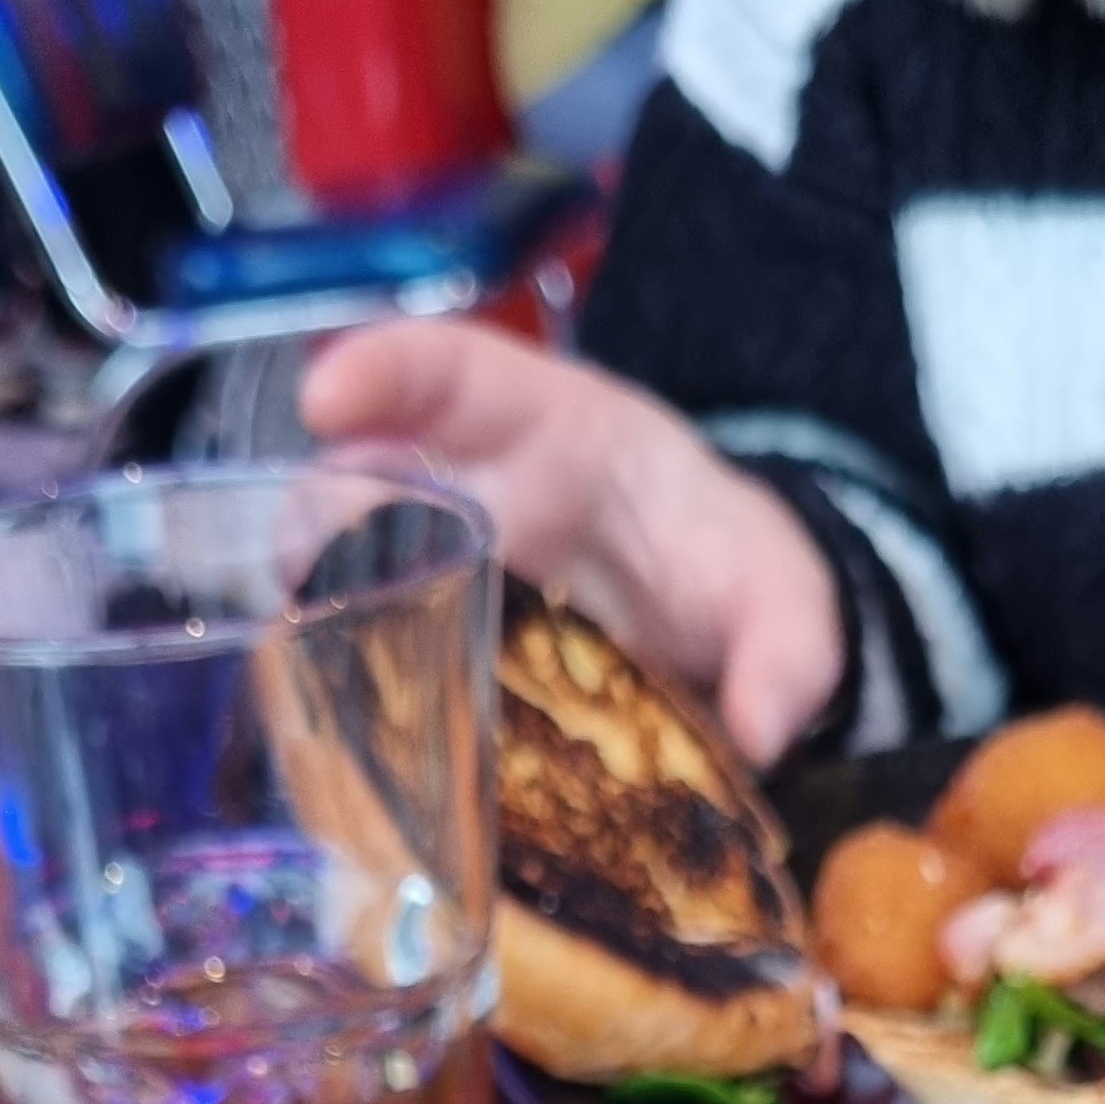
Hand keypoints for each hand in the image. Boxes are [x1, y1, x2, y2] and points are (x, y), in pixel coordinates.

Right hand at [300, 322, 843, 763]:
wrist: (721, 641)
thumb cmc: (729, 574)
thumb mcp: (785, 599)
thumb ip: (791, 650)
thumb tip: (763, 731)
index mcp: (556, 435)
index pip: (453, 372)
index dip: (383, 373)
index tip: (326, 396)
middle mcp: (474, 495)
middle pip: (368, 477)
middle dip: (326, 515)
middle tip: (314, 570)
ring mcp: (439, 578)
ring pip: (343, 570)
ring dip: (317, 610)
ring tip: (315, 660)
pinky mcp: (430, 658)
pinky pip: (365, 661)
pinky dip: (339, 688)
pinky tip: (332, 729)